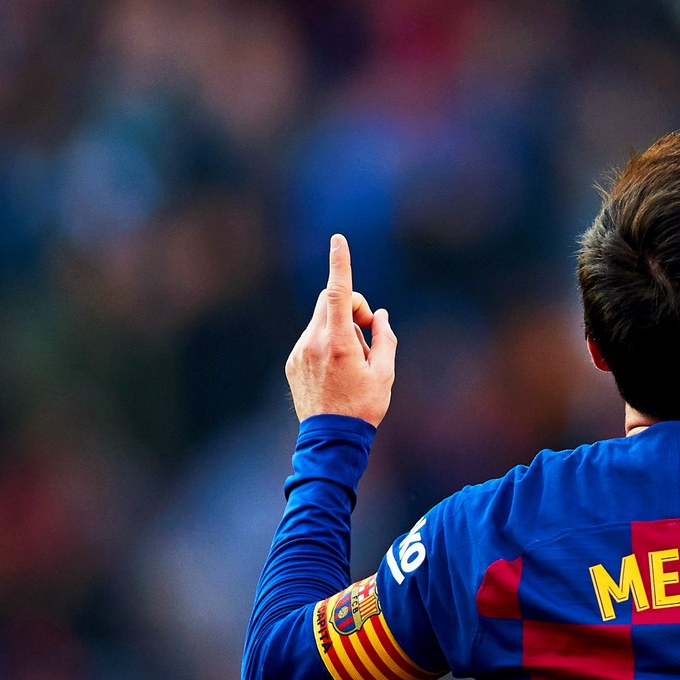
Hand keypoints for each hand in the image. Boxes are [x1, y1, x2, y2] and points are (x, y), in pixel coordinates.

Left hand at [286, 234, 397, 425]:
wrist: (331, 439)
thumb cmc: (364, 407)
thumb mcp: (386, 373)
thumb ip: (385, 338)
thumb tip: (380, 316)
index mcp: (339, 344)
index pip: (338, 293)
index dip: (340, 264)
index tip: (338, 240)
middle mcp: (314, 343)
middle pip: (330, 301)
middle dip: (352, 306)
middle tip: (369, 331)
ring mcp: (300, 352)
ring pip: (322, 320)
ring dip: (341, 328)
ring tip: (353, 361)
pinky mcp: (293, 362)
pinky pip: (312, 338)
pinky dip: (328, 342)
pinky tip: (337, 371)